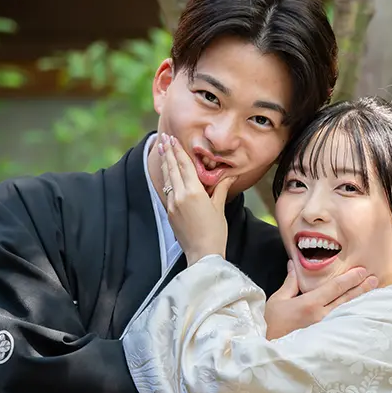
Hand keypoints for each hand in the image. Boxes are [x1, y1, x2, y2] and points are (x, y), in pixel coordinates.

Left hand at [160, 133, 235, 264]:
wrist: (202, 254)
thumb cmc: (215, 232)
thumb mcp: (219, 208)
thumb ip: (221, 189)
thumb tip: (229, 176)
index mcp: (194, 192)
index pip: (184, 166)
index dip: (178, 151)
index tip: (172, 139)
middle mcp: (180, 196)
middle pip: (172, 169)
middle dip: (168, 153)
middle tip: (164, 138)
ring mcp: (172, 204)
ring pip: (168, 179)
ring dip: (165, 164)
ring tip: (162, 150)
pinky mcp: (169, 213)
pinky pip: (167, 191)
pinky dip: (167, 179)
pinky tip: (168, 174)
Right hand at [265, 262, 377, 339]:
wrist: (267, 349)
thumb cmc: (271, 324)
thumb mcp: (278, 300)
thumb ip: (290, 283)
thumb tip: (293, 265)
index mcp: (310, 304)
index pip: (335, 288)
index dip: (350, 278)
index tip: (362, 270)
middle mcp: (322, 317)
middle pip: (346, 300)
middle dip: (361, 288)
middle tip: (375, 279)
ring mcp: (326, 330)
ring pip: (346, 312)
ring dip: (360, 301)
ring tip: (373, 293)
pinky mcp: (325, 339)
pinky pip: (342, 324)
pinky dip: (352, 316)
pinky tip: (360, 312)